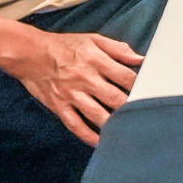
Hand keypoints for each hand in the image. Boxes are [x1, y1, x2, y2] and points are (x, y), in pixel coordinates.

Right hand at [10, 30, 143, 146]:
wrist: (30, 53)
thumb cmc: (64, 46)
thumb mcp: (93, 40)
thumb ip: (118, 49)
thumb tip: (140, 58)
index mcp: (96, 60)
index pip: (126, 77)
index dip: (141, 86)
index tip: (152, 93)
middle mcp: (85, 79)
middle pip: (115, 98)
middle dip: (131, 107)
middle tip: (145, 116)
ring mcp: (71, 94)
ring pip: (97, 114)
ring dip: (114, 124)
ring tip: (128, 131)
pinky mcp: (59, 106)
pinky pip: (76, 125)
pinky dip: (89, 136)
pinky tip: (101, 142)